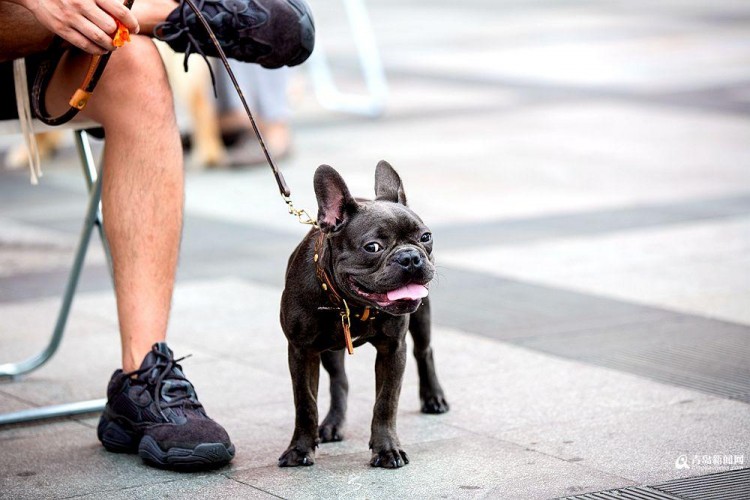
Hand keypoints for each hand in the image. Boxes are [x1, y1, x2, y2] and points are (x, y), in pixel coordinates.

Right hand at [21, 0, 138, 53]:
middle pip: (111, 27)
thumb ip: (105, 1)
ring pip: (99, 39)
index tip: (134, 28)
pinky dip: (96, 50)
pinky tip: (101, 49)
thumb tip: (123, 16)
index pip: (120, 12)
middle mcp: (82, 5)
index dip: (131, 23)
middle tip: (121, 38)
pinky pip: (84, 45)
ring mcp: (71, 18)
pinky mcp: (61, 28)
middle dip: (120, 36)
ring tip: (113, 46)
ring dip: (110, 46)